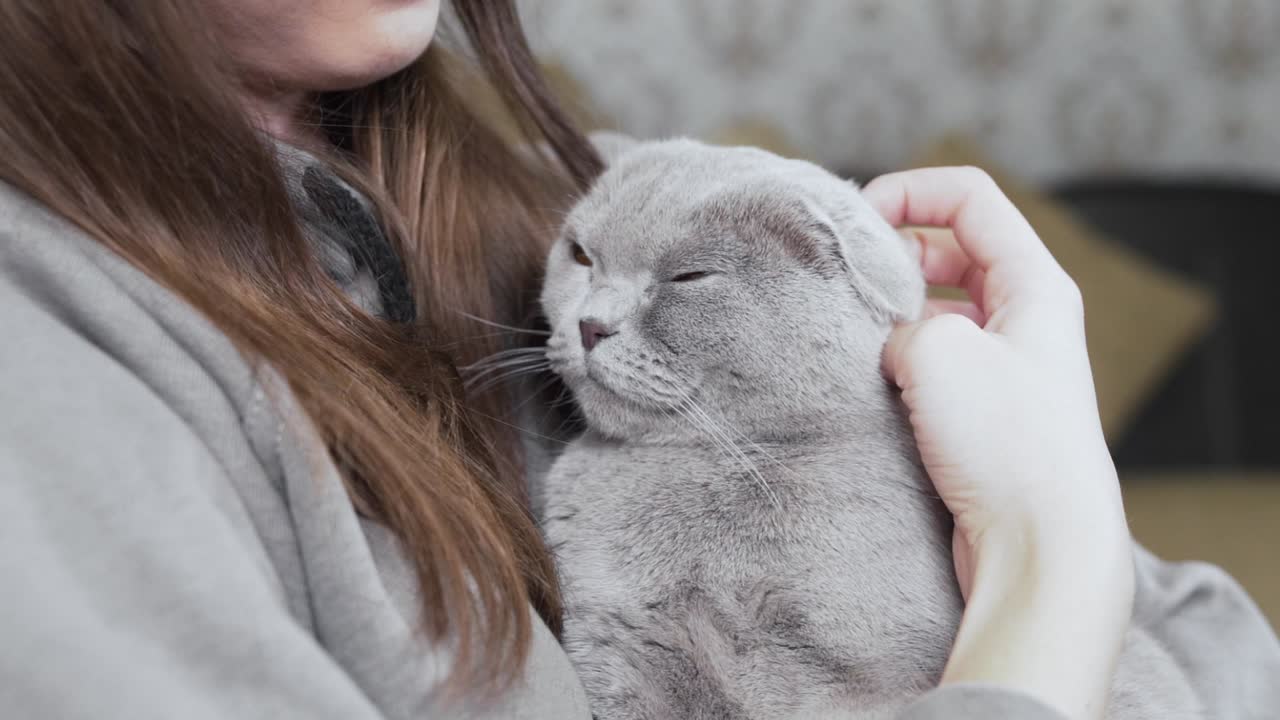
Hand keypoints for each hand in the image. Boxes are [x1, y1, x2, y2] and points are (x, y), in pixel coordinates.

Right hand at [863, 167, 1133, 719]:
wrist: (1041, 547)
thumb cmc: (1007, 444)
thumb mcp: (938, 350)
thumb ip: (900, 320)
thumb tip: (889, 342)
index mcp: (1034, 283)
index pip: (968, 197)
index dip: (907, 192)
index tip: (855, 221)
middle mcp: (1026, 318)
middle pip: (951, 249)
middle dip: (894, 255)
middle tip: (851, 286)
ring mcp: (1005, 367)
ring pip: (937, 309)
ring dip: (892, 315)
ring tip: (855, 338)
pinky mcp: (983, 413)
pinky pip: (933, 363)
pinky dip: (898, 362)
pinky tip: (870, 383)